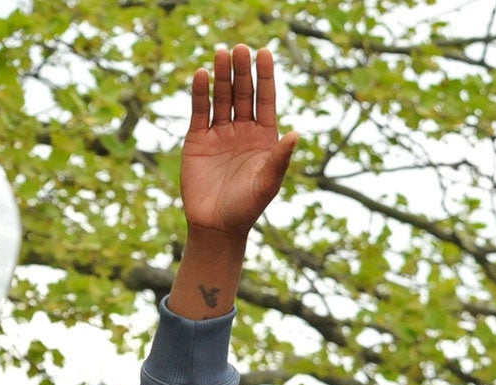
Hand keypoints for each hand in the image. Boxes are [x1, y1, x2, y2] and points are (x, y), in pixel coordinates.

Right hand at [180, 44, 297, 238]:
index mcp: (264, 138)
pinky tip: (203, 75)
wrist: (217, 226)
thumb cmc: (247, 207)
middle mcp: (243, 131)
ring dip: (222, 76)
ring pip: (222, 98)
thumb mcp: (268, 182)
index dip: (266, 77)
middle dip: (243, 71)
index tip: (265, 52)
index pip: (266, 100)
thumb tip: (297, 133)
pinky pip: (200, 111)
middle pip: (243, 93)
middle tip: (241, 48)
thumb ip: (280, 157)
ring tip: (222, 53)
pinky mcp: (198, 139)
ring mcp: (220, 133)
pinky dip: (201, 93)